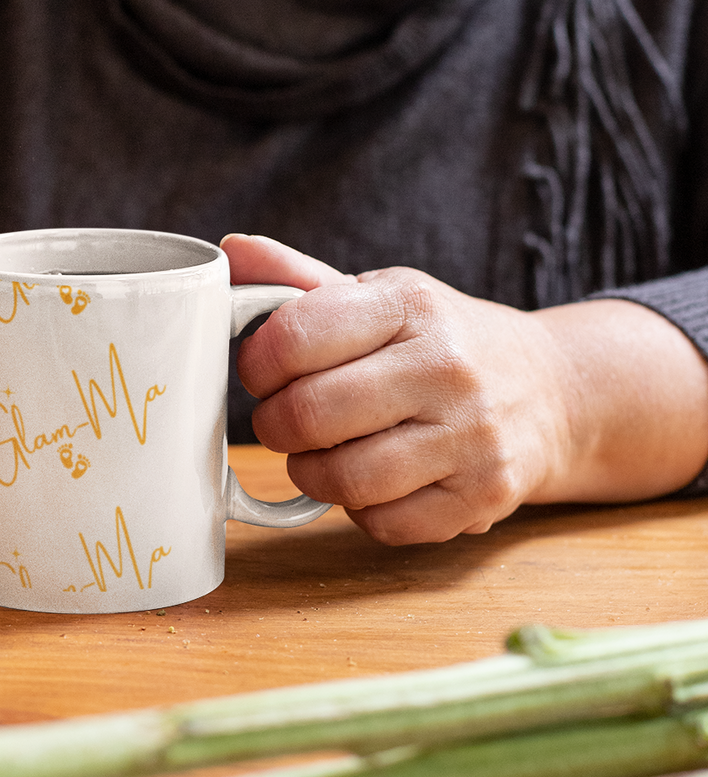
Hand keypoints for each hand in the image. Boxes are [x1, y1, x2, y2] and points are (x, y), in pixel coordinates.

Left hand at [222, 233, 707, 544]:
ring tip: (320, 453)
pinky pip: (384, 524)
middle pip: (311, 415)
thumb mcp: (380, 297)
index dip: (257, 364)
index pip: (296, 337)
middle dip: (275, 425)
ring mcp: (472, 435)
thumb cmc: (438, 342)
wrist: (549, 389)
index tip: (261, 372)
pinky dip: (361, 511)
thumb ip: (298, 280)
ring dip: (311, 473)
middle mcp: (447, 366)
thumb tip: (229, 252)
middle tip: (281, 421)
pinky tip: (373, 481)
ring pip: (345, 479)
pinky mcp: (483, 496)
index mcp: (410, 303)